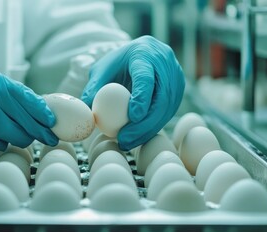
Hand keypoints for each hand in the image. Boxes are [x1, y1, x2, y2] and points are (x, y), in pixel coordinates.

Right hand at [0, 67, 57, 151]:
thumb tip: (43, 109)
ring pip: (13, 136)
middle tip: (49, 138)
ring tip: (20, 135)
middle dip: (41, 132)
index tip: (52, 123)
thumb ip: (14, 94)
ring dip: (20, 138)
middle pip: (25, 123)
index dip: (43, 114)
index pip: (28, 101)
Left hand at [81, 36, 184, 150]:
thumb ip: (93, 88)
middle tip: (125, 139)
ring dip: (148, 130)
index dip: (142, 98)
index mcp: (145, 54)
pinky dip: (153, 127)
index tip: (133, 117)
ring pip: (167, 108)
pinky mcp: (178, 90)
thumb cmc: (117, 63)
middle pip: (160, 98)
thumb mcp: (101, 70)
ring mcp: (175, 77)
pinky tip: (138, 137)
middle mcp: (164, 63)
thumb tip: (88, 112)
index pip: (146, 78)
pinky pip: (168, 112)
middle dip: (144, 123)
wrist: (140, 54)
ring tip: (128, 143)